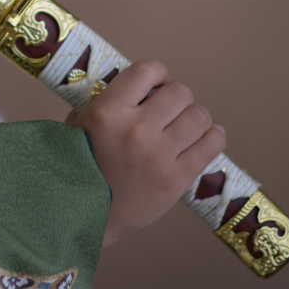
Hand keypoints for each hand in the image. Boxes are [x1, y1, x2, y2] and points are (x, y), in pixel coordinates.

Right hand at [66, 60, 225, 247]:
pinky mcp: (175, 180)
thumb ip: (103, 103)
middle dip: (176, 97)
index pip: (147, 71)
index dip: (157, 73)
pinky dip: (213, 137)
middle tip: (169, 109)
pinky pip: (210, 146)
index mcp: (107, 112)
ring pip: (199, 116)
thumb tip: (132, 87)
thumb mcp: (77, 126)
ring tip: (185, 125)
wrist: (79, 217)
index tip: (156, 84)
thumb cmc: (75, 168)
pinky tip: (208, 135)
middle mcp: (136, 130)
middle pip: (179, 92)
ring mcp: (158, 156)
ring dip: (194, 117)